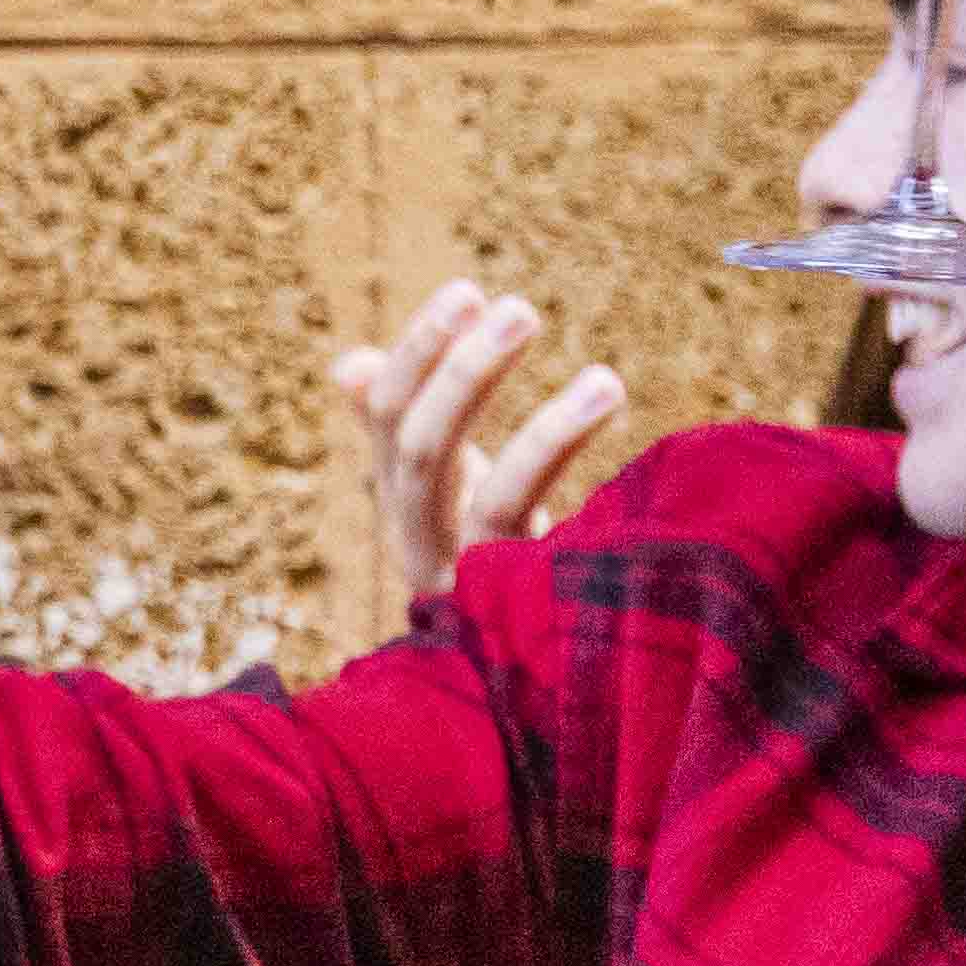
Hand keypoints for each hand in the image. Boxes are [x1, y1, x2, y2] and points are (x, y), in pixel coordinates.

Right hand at [329, 281, 623, 613]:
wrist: (536, 672)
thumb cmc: (493, 554)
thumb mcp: (445, 487)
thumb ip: (403, 427)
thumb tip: (348, 364)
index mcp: (400, 507)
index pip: (389, 419)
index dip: (419, 354)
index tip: (468, 293)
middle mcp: (421, 549)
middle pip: (423, 454)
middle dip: (464, 375)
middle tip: (519, 308)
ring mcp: (472, 591)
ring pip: (492, 506)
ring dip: (545, 436)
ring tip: (607, 380)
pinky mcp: (527, 621)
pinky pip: (551, 552)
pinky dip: (578, 495)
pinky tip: (616, 447)